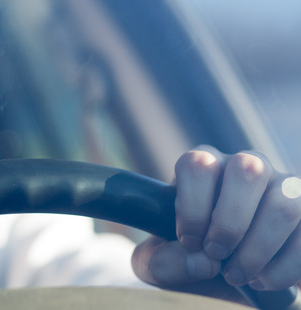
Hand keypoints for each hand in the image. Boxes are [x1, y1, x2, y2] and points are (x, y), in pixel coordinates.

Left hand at [132, 147, 300, 302]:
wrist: (226, 276)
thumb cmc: (187, 258)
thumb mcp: (159, 263)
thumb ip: (163, 261)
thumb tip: (200, 261)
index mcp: (201, 167)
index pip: (197, 165)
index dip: (193, 207)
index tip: (190, 242)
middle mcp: (244, 167)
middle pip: (247, 171)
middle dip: (230, 222)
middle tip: (216, 254)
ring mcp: (281, 186)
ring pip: (283, 203)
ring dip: (259, 248)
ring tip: (237, 274)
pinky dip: (284, 266)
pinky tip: (263, 280)